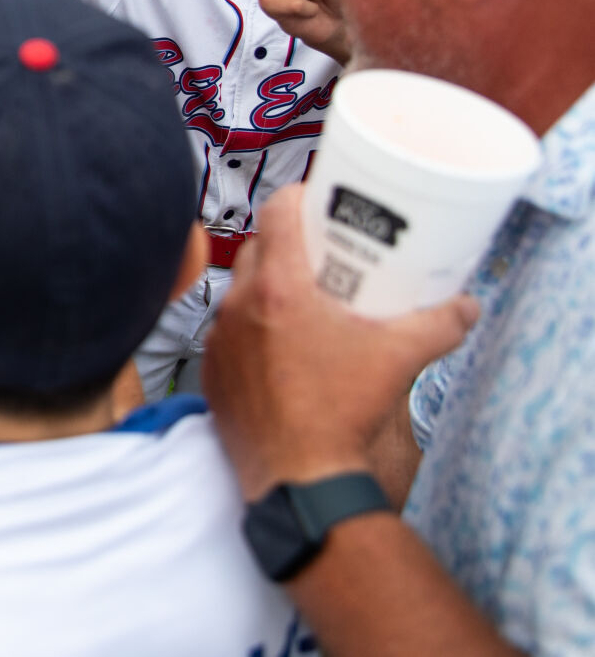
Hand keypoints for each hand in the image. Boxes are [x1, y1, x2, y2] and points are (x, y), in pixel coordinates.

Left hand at [201, 185, 478, 500]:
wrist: (300, 478)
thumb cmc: (343, 414)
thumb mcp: (401, 358)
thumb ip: (440, 324)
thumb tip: (465, 304)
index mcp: (280, 289)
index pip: (276, 214)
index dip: (297, 197)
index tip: (317, 198)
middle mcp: (240, 306)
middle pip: (258, 250)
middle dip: (288, 244)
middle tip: (322, 254)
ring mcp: (219, 339)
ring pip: (240, 292)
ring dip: (266, 289)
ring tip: (303, 301)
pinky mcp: (211, 370)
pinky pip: (226, 333)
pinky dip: (249, 330)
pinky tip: (277, 345)